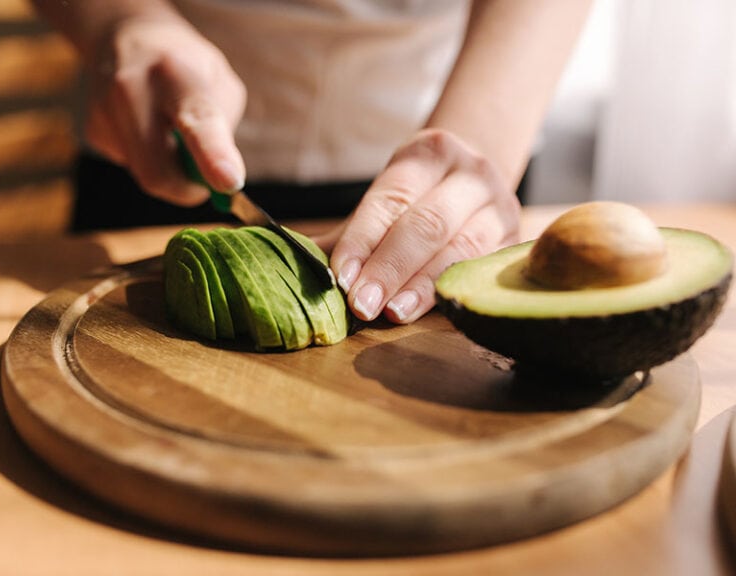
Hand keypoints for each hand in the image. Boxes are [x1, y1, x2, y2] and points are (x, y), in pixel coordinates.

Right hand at [84, 16, 245, 204]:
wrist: (127, 37)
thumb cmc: (187, 68)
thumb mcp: (220, 83)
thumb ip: (223, 131)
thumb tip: (220, 181)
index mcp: (176, 73)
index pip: (197, 121)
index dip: (214, 157)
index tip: (230, 182)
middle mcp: (131, 90)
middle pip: (158, 172)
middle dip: (187, 190)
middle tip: (204, 181)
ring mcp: (104, 111)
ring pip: (146, 174)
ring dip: (170, 168)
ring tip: (170, 129)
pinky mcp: (93, 132)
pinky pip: (134, 166)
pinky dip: (151, 158)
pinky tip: (147, 126)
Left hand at [320, 129, 520, 323]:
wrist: (477, 184)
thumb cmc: (419, 200)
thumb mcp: (386, 201)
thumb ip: (346, 236)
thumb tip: (287, 260)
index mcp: (430, 153)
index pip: (391, 199)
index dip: (364, 240)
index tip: (341, 276)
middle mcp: (471, 173)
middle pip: (426, 225)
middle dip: (390, 268)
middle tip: (361, 304)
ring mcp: (500, 206)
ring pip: (459, 250)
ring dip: (421, 286)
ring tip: (391, 313)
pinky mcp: (514, 241)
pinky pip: (478, 271)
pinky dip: (448, 292)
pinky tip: (426, 311)